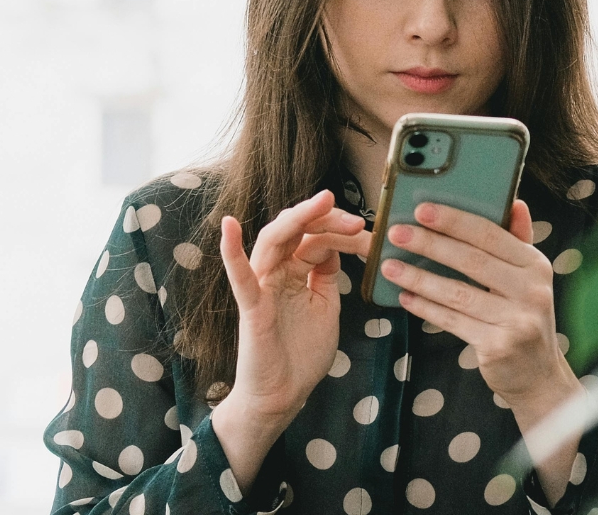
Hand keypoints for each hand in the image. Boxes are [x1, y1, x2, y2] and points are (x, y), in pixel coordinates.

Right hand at [216, 190, 369, 424]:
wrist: (284, 395)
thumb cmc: (302, 353)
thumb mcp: (325, 305)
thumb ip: (327, 275)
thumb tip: (333, 244)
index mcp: (295, 272)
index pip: (315, 237)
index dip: (340, 231)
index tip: (367, 233)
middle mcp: (276, 273)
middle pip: (296, 231)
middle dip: (325, 218)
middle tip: (354, 219)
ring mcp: (263, 287)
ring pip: (274, 241)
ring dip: (297, 218)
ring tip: (321, 202)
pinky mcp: (252, 307)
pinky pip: (240, 277)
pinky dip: (231, 251)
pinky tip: (229, 226)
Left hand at [384, 200, 579, 416]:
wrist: (538, 375)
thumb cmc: (524, 318)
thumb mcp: (528, 279)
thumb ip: (517, 241)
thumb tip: (515, 203)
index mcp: (535, 265)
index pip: (491, 234)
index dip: (455, 220)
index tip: (422, 209)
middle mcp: (531, 290)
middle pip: (471, 260)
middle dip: (429, 244)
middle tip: (396, 234)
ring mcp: (517, 320)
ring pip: (457, 293)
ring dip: (419, 278)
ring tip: (390, 267)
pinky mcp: (498, 346)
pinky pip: (452, 321)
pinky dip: (426, 308)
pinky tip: (405, 298)